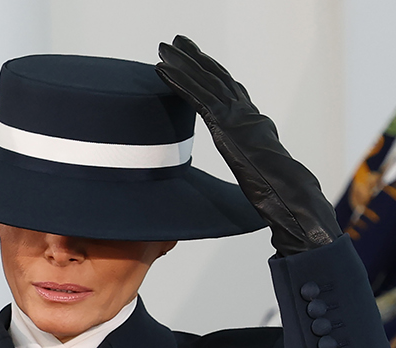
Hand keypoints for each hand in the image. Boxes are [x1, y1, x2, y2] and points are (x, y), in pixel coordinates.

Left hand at [156, 35, 339, 254]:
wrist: (292, 200)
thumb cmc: (280, 199)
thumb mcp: (257, 178)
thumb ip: (248, 167)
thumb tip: (250, 173)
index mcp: (254, 125)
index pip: (230, 93)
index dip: (213, 76)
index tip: (199, 61)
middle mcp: (247, 114)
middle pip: (217, 79)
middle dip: (196, 59)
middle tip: (176, 42)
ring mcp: (237, 117)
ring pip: (205, 81)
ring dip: (182, 63)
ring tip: (162, 48)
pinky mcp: (226, 126)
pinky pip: (196, 98)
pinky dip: (177, 81)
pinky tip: (160, 70)